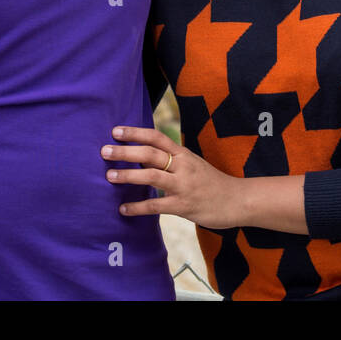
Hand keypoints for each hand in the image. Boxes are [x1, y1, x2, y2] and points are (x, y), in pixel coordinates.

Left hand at [102, 126, 241, 228]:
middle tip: (104, 151)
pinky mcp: (184, 206)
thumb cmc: (210, 182)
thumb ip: (168, 160)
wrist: (237, 200)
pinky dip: (137, 207)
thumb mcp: (191, 165)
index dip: (135, 133)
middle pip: (150, 153)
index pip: (156, 137)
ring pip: (151, 176)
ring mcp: (183, 186)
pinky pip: (156, 206)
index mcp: (183, 153)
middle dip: (125, 152)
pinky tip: (123, 209)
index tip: (115, 131)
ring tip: (109, 176)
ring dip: (128, 175)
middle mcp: (183, 166)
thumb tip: (139, 156)